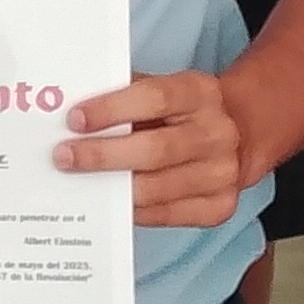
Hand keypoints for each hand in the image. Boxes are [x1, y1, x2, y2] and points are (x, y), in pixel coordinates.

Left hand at [54, 70, 247, 227]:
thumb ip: (125, 96)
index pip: (155, 98)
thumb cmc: (182, 111)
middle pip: (155, 149)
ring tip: (78, 183)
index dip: (112, 109)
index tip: (74, 119)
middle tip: (63, 157)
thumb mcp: (163, 88)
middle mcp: (218, 133)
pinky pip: (167, 215)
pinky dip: (134, 211)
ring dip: (112, 188)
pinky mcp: (220, 207)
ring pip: (158, 189)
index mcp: (201, 93)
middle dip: (103, 155)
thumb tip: (71, 115)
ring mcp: (223, 173)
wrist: (239, 134)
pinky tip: (109, 202)